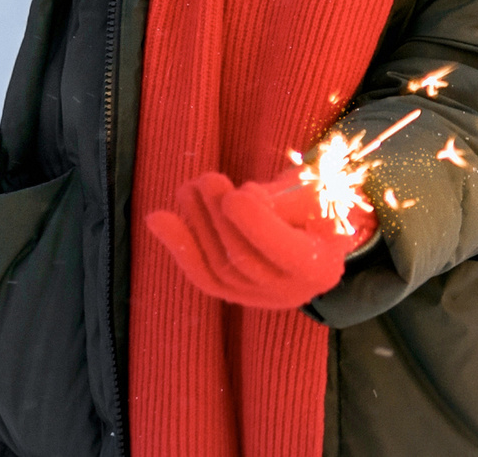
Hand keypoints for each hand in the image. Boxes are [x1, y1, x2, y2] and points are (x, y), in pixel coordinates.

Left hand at [145, 171, 372, 310]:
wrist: (314, 230)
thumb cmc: (317, 201)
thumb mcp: (316, 191)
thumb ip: (287, 196)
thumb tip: (245, 199)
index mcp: (321, 267)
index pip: (286, 253)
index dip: (256, 225)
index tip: (236, 194)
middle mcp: (291, 292)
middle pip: (245, 261)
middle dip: (220, 218)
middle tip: (208, 179)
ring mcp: (260, 299)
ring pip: (219, 269)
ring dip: (197, 224)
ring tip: (189, 187)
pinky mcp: (234, 294)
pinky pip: (203, 276)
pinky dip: (179, 246)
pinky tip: (156, 218)